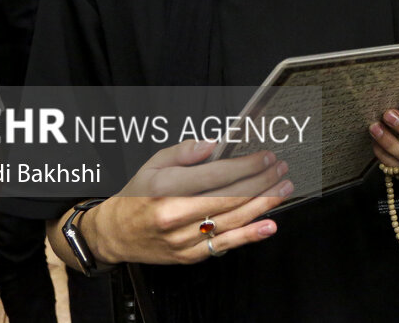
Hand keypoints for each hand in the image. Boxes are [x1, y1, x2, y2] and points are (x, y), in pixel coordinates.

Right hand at [80, 140, 292, 266]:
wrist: (114, 235)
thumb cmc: (137, 195)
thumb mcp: (153, 164)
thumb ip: (185, 151)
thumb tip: (215, 143)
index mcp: (167, 188)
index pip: (216, 175)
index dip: (246, 165)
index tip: (266, 156)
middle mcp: (175, 215)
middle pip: (230, 197)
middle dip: (262, 181)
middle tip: (281, 169)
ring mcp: (183, 239)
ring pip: (232, 220)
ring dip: (263, 204)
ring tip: (283, 189)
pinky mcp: (189, 256)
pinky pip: (225, 245)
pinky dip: (250, 235)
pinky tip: (270, 225)